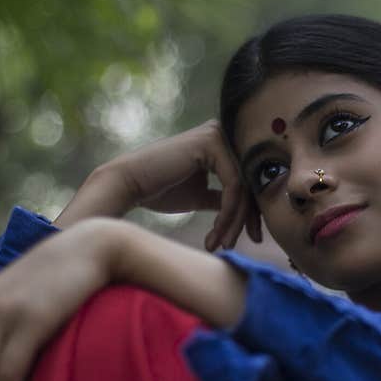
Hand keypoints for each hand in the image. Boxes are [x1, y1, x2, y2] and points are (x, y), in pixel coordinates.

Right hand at [57, 120, 260, 250]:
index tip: (250, 240)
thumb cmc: (160, 191)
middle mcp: (223, 134)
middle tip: (234, 246)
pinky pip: (233, 184)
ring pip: (244, 187)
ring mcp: (219, 134)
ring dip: (234, 222)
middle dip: (245, 220)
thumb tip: (248, 211)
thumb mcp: (201, 196)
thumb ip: (223, 198)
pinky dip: (228, 213)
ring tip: (221, 244)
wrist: (128, 185)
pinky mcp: (212, 141)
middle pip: (250, 183)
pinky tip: (216, 233)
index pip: (248, 182)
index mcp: (221, 144)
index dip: (252, 214)